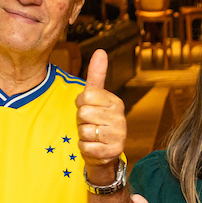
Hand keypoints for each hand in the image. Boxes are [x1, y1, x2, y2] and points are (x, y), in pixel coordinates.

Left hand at [76, 49, 126, 177]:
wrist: (103, 150)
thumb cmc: (96, 120)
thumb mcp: (95, 97)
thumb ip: (96, 75)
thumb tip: (100, 51)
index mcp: (116, 102)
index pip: (86, 97)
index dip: (81, 104)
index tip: (88, 108)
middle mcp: (120, 118)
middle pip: (84, 114)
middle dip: (81, 120)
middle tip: (90, 124)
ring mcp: (119, 136)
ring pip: (84, 131)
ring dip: (83, 135)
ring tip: (92, 135)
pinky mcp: (113, 151)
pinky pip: (87, 146)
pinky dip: (85, 147)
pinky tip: (94, 146)